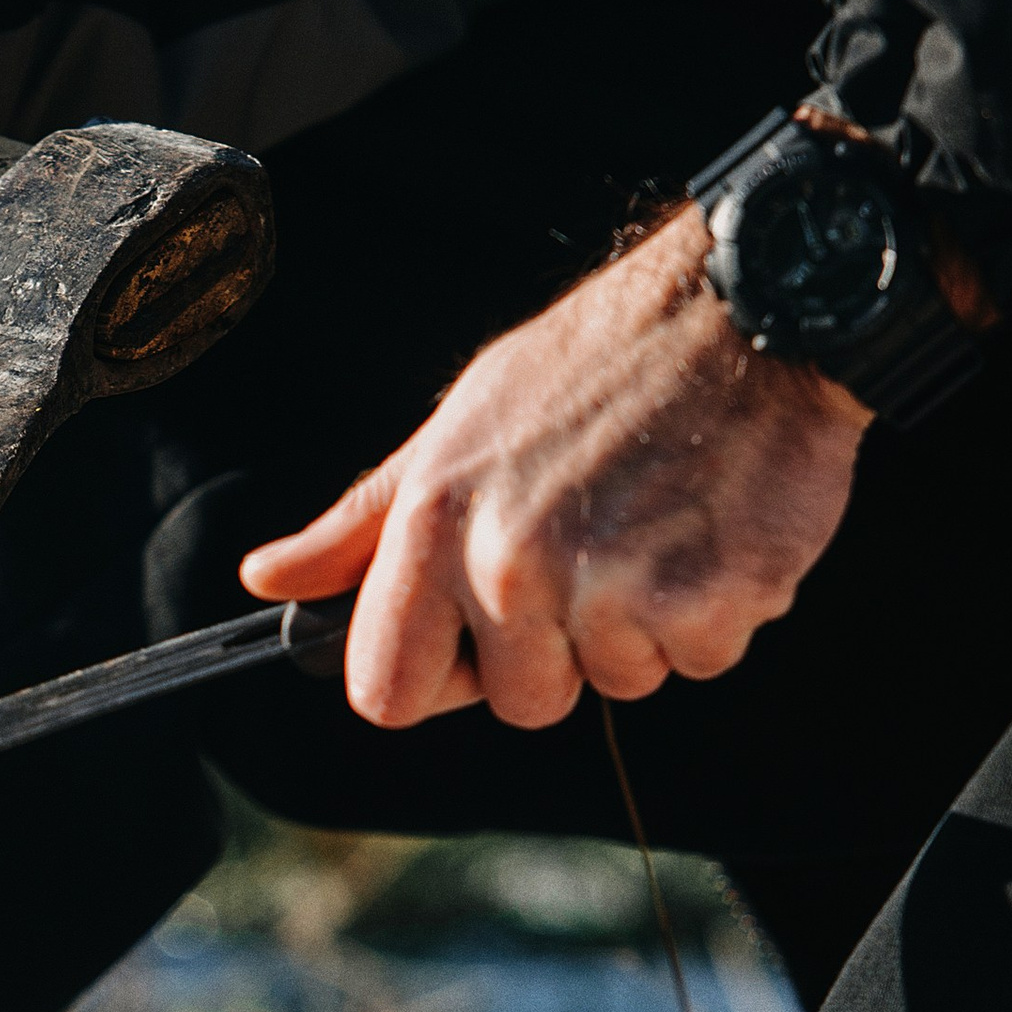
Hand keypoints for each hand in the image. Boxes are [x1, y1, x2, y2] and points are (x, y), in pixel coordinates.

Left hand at [238, 202, 872, 728]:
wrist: (744, 308)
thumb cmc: (598, 365)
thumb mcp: (459, 426)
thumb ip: (363, 524)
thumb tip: (267, 578)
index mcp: (438, 522)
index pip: (385, 689)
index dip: (433, 678)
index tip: (474, 644)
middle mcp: (513, 562)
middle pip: (520, 702)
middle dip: (560, 650)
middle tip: (596, 550)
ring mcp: (611, 589)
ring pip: (618, 683)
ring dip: (645, 626)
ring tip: (658, 521)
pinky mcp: (707, 603)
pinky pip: (698, 663)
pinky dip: (716, 613)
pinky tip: (712, 526)